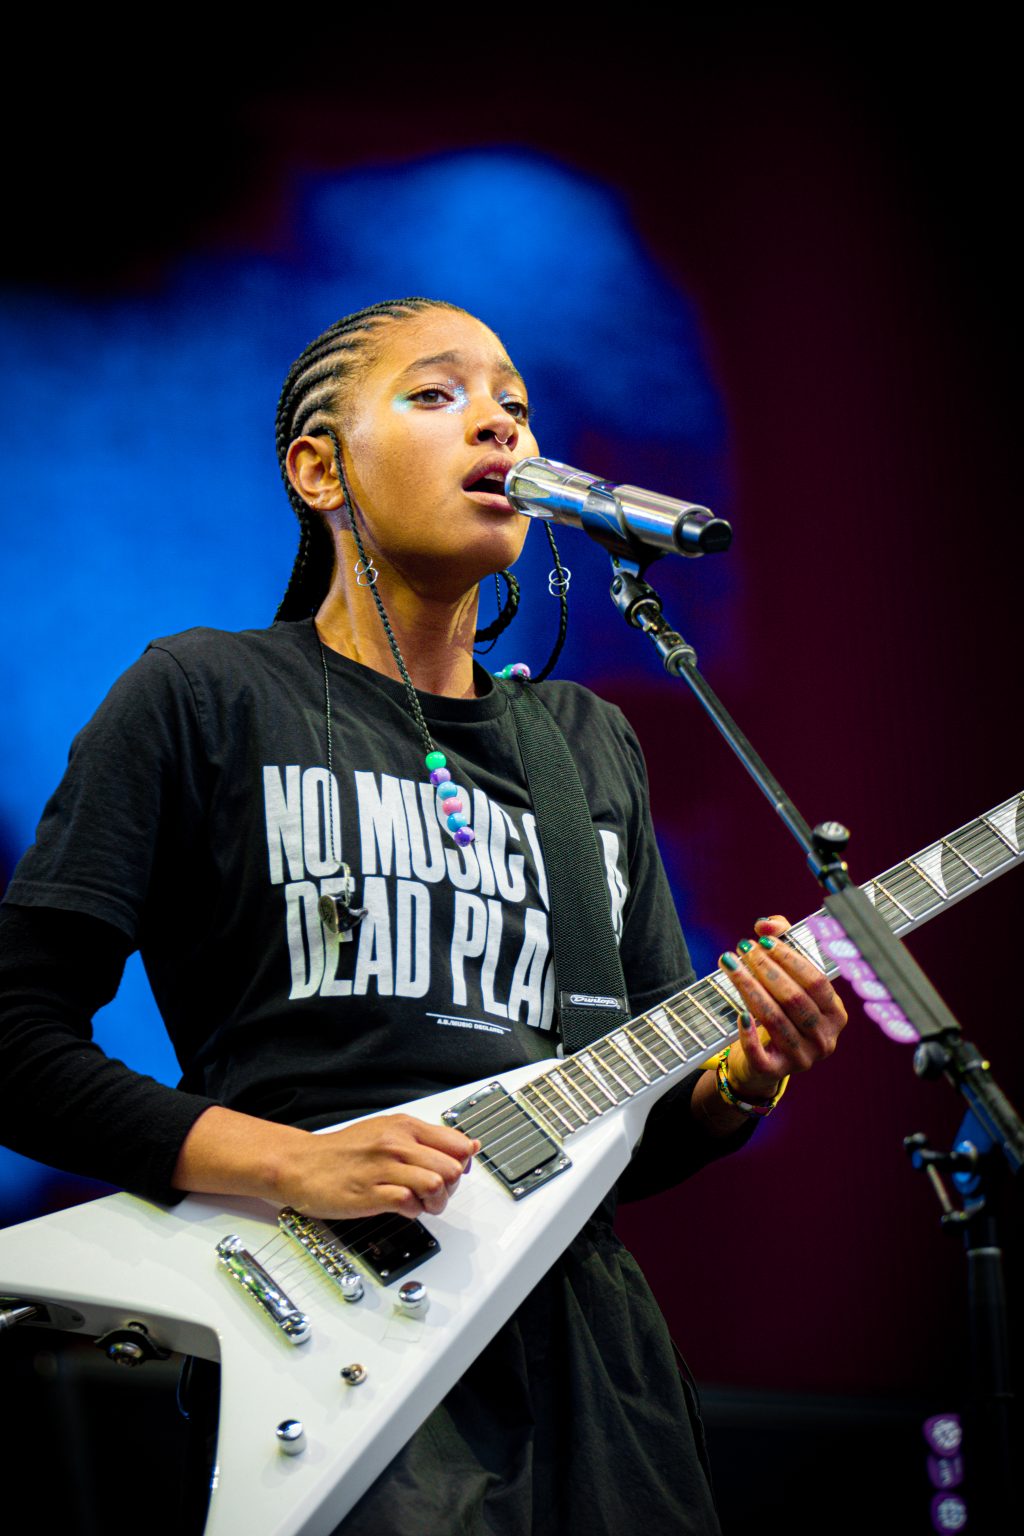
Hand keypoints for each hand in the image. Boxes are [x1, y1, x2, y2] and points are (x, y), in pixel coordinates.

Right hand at [276, 1113, 479, 1220]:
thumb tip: (467, 1147)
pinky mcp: (370, 1193)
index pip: (457, 1143)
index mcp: (404, 1126)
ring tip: (421, 1203)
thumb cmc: (345, 1151)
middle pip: (452, 1167)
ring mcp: (383, 1168)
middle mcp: (396, 1144)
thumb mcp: (388, 1131)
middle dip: (451, 1187)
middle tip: (434, 1192)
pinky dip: (413, 1211)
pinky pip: (409, 1203)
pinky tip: (402, 1207)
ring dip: (435, 1202)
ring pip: (436, 1184)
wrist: (302, 1164)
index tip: (454, 1171)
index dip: (463, 1163)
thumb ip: (426, 1139)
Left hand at [722, 915, 847, 1100]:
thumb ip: (781, 943)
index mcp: (835, 1013)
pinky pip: (760, 1053)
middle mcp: (824, 1038)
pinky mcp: (775, 1072)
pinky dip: (748, 1033)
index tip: (763, 940)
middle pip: (794, 999)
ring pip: (774, 1020)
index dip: (790, 958)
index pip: (816, 981)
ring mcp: (802, 1058)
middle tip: (742, 948)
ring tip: (730, 965)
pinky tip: (737, 1013)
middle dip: (766, 969)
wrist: (763, 1062)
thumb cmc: (780, 1011)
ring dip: (749, 989)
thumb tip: (765, 923)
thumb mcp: (788, 978)